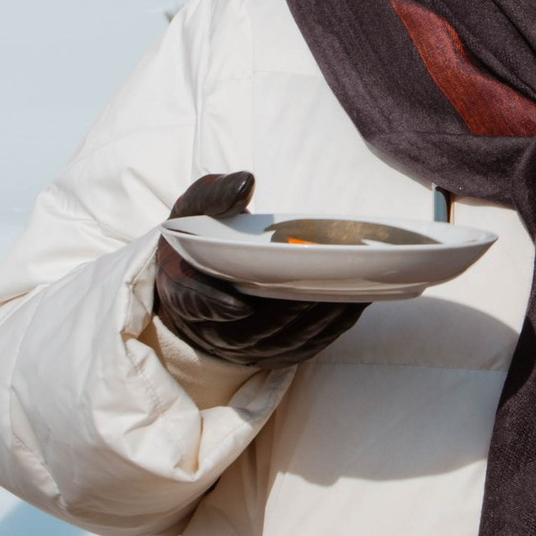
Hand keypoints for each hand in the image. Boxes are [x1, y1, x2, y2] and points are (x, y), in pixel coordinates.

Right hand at [153, 172, 365, 369]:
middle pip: (248, 329)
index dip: (215, 306)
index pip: (194, 303)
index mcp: (184, 288)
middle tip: (319, 285)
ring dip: (313, 321)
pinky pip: (299, 349)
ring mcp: (242, 345)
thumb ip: (214, 195)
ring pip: (278, 342)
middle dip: (285, 311)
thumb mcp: (195, 209)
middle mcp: (211, 326)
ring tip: (346, 292)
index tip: (239, 305)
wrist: (196, 274)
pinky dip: (326, 331)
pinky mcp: (269, 352)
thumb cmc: (200, 236)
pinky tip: (350, 305)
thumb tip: (245, 182)